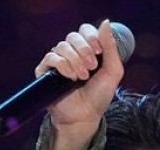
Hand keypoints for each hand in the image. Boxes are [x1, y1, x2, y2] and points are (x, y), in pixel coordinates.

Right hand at [37, 21, 124, 146]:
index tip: (99, 52)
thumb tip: (105, 22)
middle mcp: (71, 53)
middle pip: (73, 36)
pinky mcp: (46, 72)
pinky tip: (71, 77)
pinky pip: (51, 57)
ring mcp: (57, 62)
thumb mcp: (112, 71)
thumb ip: (111, 47)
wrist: (85, 117)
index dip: (91, 37)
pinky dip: (63, 65)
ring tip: (83, 76)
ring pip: (62, 46)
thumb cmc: (99, 96)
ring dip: (75, 60)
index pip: (85, 30)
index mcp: (87, 50)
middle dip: (84, 50)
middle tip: (92, 67)